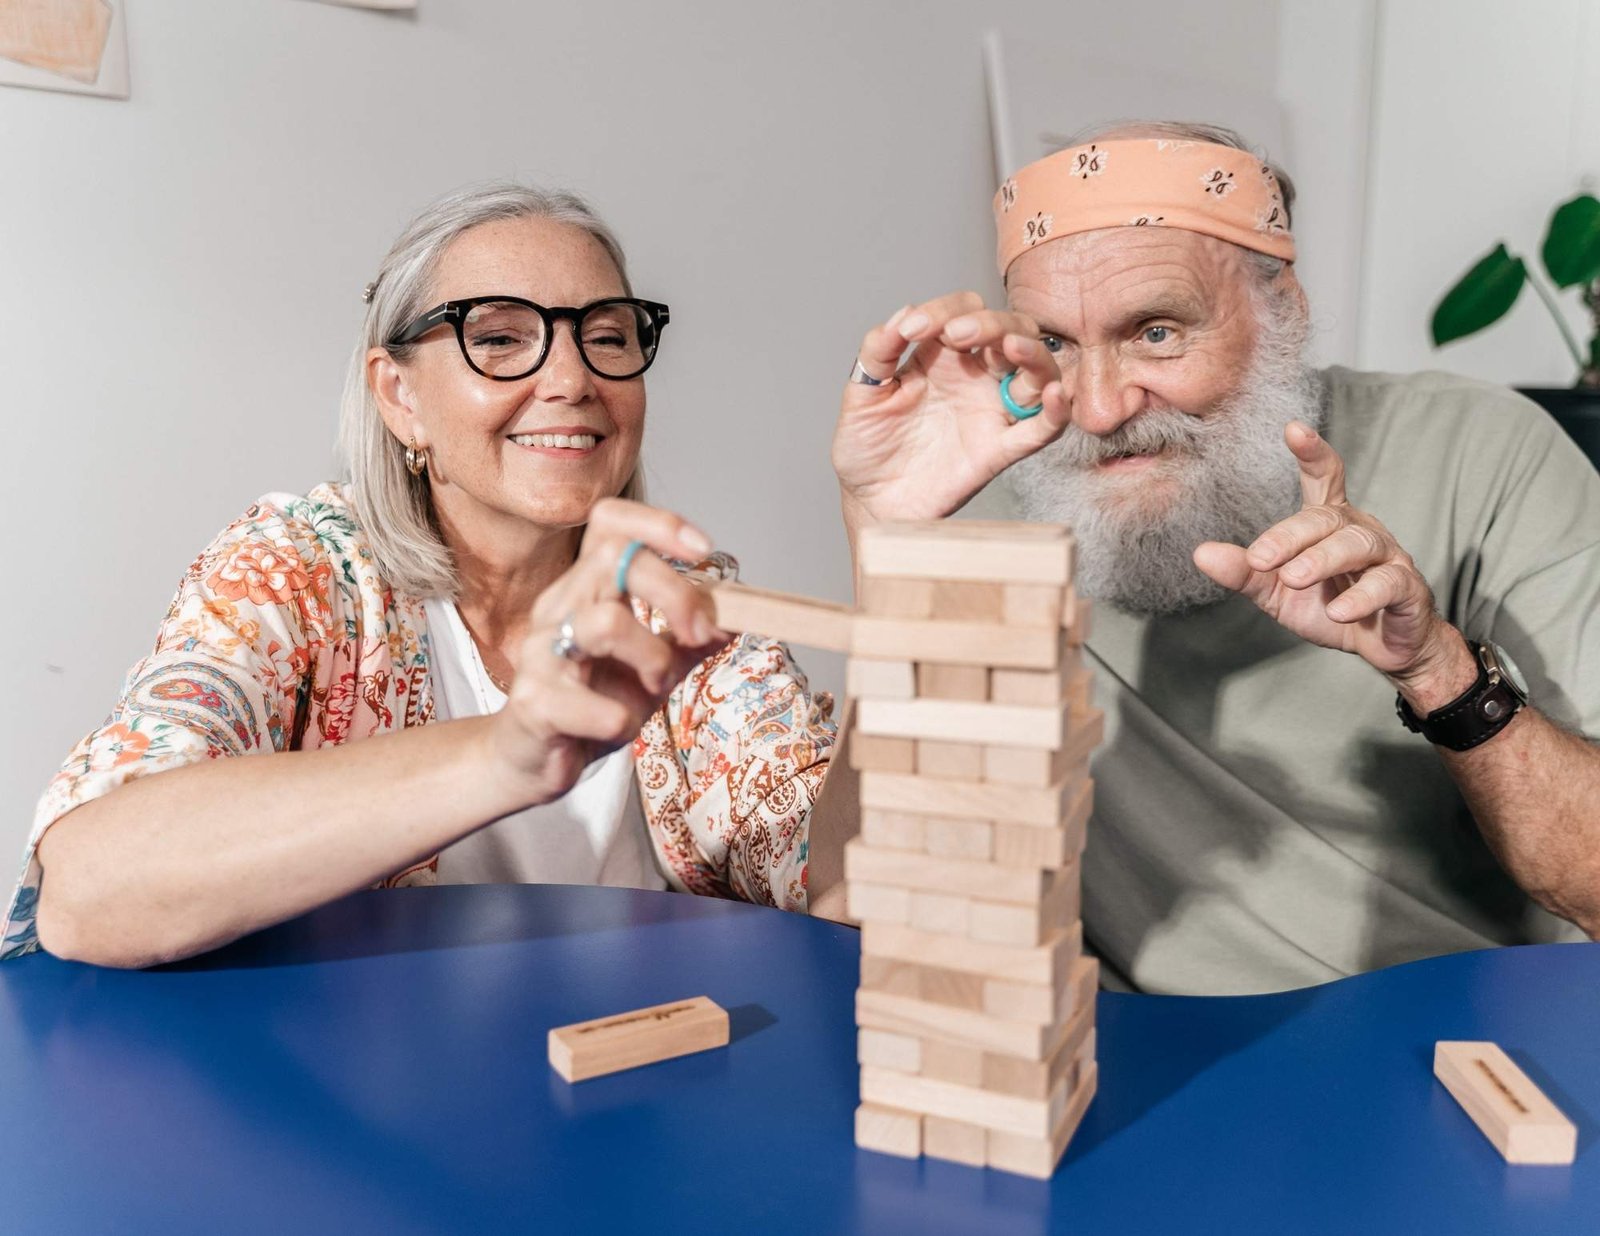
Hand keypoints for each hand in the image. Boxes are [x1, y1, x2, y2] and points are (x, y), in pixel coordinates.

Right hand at [486, 499, 727, 802]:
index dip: (659, 524)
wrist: (534, 760)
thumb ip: (689, 641)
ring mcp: (541, 653)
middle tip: (700, 634)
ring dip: (654, 659)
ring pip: (606, 624)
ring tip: (656, 687)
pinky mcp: (534, 704)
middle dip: (676, 594)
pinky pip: (593, 706)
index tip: (704, 551)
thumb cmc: (592, 704)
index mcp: (586, 589)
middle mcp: (558, 607)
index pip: (610, 523)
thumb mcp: (653, 667)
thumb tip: (736, 617)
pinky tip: (617, 727)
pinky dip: (621, 721)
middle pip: (614, 560)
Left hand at [832, 292, 1069, 533]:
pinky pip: (1041, 428)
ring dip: (1032, 351)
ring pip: (1037, 370)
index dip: (943, 310)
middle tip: (956, 334)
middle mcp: (974, 376)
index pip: (963, 311)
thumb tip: (903, 313)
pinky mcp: (999, 449)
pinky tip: (1055, 394)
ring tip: (1010, 347)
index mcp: (941, 355)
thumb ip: (877, 352)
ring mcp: (990, 410)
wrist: (870, 501)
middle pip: (1010, 329)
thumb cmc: (866, 448)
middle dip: (991, 322)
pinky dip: (1057, 411)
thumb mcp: (860, 394)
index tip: (911, 330)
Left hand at [1192, 421, 1470, 695]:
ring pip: (1358, 544)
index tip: (1293, 429)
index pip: (1325, 478)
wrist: (1380, 648)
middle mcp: (1361, 531)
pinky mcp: (1408, 589)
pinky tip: (1338, 610)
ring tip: (1293, 578)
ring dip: (1323, 559)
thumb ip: (1245, 572)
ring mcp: (1388, 557)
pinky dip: (1362, 597)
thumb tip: (1200, 553)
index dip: (1312, 453)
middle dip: (1291, 536)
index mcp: (1329, 523)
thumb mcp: (1277, 592)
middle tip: (1260, 558)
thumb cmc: (1329, 608)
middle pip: (1328, 518)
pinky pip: (1389, 584)